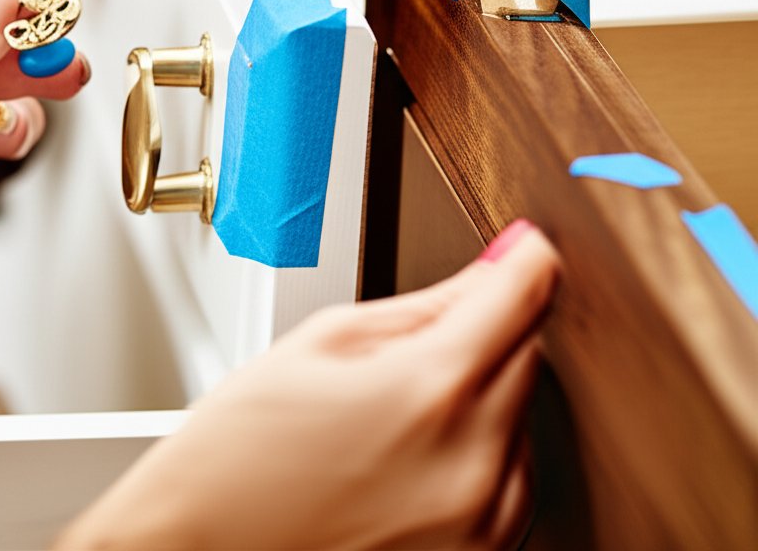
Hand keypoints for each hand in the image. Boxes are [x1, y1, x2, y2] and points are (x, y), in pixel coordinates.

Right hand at [60, 220, 558, 550]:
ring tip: (396, 402)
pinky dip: (480, 443)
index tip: (522, 247)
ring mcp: (483, 520)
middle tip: (419, 334)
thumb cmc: (237, 458)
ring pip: (523, 411)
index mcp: (430, 390)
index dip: (524, 257)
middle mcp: (474, 463)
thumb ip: (421, 306)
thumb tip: (487, 274)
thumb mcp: (322, 344)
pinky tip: (411, 443)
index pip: (523, 294)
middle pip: (529, 351)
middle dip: (491, 324)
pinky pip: (511, 471)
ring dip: (483, 387)